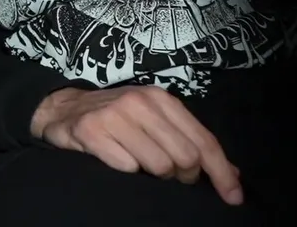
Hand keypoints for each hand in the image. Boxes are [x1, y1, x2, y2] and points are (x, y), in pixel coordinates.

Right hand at [31, 86, 242, 204]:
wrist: (62, 109)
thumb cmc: (116, 118)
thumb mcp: (155, 121)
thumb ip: (190, 142)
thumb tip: (233, 175)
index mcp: (161, 98)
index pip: (203, 140)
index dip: (222, 172)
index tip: (233, 199)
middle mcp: (140, 102)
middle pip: (185, 157)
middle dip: (183, 177)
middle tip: (170, 176)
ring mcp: (114, 115)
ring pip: (158, 166)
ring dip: (154, 176)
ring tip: (141, 166)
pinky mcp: (91, 131)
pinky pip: (126, 168)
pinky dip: (127, 172)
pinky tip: (116, 161)